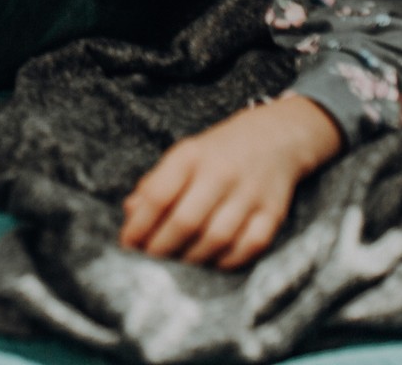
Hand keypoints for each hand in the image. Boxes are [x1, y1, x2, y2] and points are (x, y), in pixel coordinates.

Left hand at [118, 94, 342, 269]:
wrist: (274, 137)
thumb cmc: (217, 153)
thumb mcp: (182, 156)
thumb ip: (155, 184)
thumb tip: (131, 214)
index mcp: (191, 155)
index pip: (158, 195)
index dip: (139, 225)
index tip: (127, 244)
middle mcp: (221, 173)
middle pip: (186, 221)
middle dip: (162, 249)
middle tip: (150, 262)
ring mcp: (250, 194)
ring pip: (216, 239)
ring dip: (191, 259)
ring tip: (177, 265)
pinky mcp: (273, 212)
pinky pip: (248, 247)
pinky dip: (226, 261)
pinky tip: (210, 262)